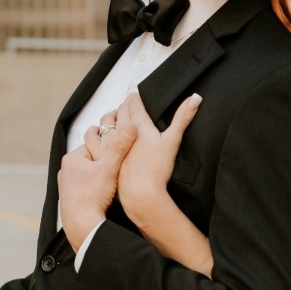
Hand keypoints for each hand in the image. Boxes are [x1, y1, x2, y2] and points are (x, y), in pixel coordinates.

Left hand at [59, 118, 137, 251]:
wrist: (82, 226)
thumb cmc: (92, 196)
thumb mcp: (110, 167)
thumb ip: (120, 146)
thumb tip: (131, 124)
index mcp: (71, 159)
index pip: (95, 146)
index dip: (111, 149)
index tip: (123, 155)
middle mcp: (65, 172)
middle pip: (93, 161)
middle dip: (106, 165)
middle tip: (120, 171)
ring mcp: (66, 188)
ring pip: (90, 177)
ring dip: (102, 179)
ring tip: (114, 186)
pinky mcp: (70, 201)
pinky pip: (87, 190)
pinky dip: (96, 192)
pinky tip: (105, 198)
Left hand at [92, 92, 200, 226]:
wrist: (139, 195)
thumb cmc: (156, 170)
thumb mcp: (171, 141)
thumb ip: (183, 118)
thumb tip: (196, 98)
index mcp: (136, 125)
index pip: (133, 103)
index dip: (136, 97)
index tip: (138, 93)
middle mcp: (119, 133)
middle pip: (119, 112)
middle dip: (124, 106)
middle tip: (129, 103)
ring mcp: (107, 146)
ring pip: (104, 125)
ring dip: (109, 118)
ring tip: (114, 117)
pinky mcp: (100, 160)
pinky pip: (95, 141)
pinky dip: (98, 136)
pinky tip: (101, 139)